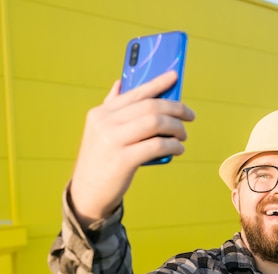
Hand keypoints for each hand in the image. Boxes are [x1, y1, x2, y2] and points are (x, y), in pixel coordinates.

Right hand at [69, 71, 194, 226]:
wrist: (88, 193)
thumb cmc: (101, 161)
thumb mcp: (99, 131)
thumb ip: (111, 108)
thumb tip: (120, 83)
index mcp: (101, 113)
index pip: (135, 93)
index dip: (157, 83)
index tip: (175, 76)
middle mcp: (105, 123)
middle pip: (150, 107)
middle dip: (176, 108)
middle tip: (190, 116)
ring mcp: (113, 141)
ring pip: (156, 123)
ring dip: (177, 128)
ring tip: (183, 135)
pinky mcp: (123, 160)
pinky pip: (157, 146)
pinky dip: (173, 146)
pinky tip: (178, 149)